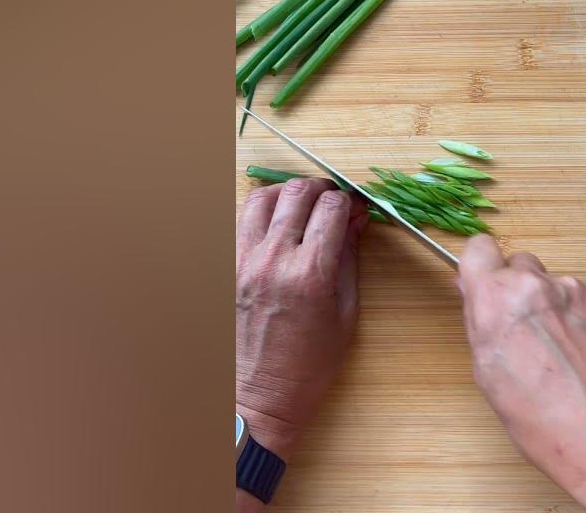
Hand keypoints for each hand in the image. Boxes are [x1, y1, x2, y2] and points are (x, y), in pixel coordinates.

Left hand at [236, 178, 368, 464]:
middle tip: (333, 202)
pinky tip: (277, 226)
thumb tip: (355, 221)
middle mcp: (274, 259)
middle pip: (298, 192)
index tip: (357, 209)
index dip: (350, 201)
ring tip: (302, 206)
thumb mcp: (345, 313)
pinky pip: (242, 221)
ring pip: (263, 197)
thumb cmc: (311, 364)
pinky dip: (263, 214)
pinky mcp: (228, 267)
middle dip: (322, 189)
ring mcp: (244, 261)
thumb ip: (349, 260)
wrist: (260, 396)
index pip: (332, 207)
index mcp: (311, 273)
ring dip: (288, 193)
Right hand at [457, 235, 585, 512]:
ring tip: (565, 351)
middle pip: (520, 265)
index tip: (488, 284)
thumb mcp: (488, 371)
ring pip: (556, 284)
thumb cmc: (541, 416)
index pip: (479, 249)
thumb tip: (473, 290)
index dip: (483, 268)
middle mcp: (536, 283)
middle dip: (521, 291)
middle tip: (530, 331)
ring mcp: (577, 288)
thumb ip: (480, 320)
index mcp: (496, 298)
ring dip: (556, 306)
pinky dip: (585, 317)